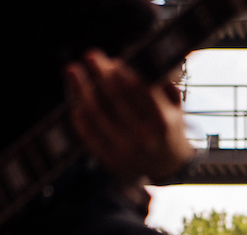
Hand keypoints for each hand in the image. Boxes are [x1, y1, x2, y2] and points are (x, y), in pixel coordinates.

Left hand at [66, 50, 190, 180]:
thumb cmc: (167, 128)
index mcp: (162, 123)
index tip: (113, 60)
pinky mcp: (109, 160)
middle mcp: (143, 138)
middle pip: (115, 98)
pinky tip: (75, 96)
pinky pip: (86, 132)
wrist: (166, 167)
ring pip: (95, 114)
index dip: (123, 73)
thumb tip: (139, 58)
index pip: (140, 91)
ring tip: (72, 70)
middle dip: (100, 73)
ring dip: (80, 88)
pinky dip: (78, 111)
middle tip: (91, 55)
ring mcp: (124, 151)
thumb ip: (160, 82)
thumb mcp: (174, 106)